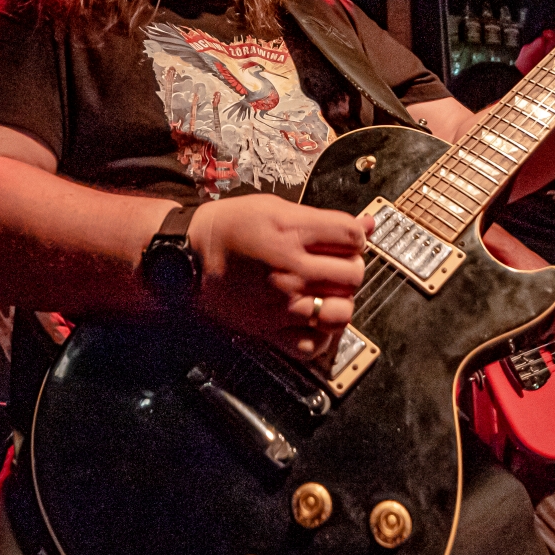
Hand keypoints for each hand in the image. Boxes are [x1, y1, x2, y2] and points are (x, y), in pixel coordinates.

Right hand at [186, 194, 374, 358]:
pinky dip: (320, 336)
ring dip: (340, 301)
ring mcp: (282, 304)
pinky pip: (313, 345)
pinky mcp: (270, 329)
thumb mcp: (275, 208)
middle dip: (350, 266)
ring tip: (326, 292)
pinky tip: (312, 319)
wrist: (187, 257)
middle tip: (332, 263)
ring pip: (342, 311)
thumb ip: (323, 219)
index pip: (352, 236)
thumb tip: (368, 224)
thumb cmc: (228, 228)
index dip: (355, 236)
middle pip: (354, 273)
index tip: (344, 239)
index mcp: (292, 233)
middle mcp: (291, 270)